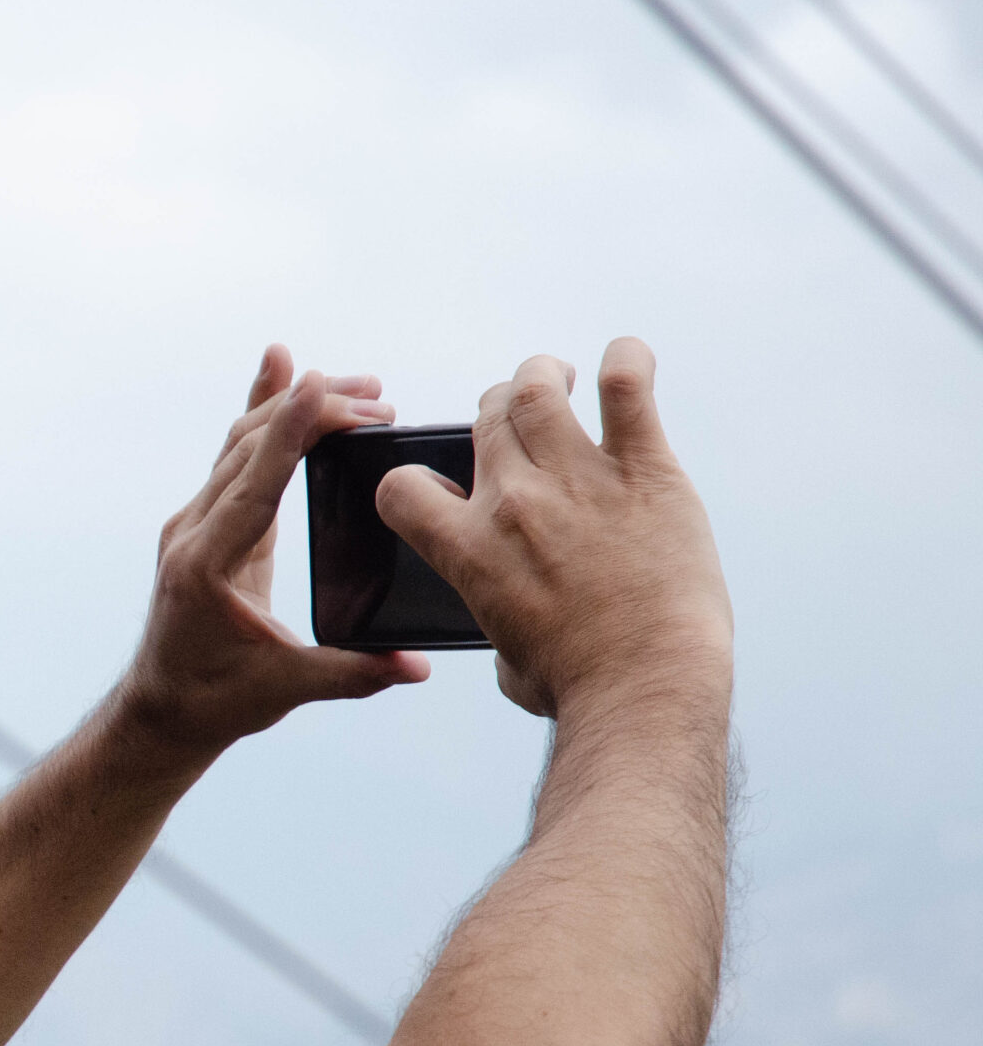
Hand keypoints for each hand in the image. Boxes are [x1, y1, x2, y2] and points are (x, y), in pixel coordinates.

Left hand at [121, 345, 429, 756]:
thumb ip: (353, 674)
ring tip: (361, 390)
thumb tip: (418, 667)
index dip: (288, 433)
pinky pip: (236, 457)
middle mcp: (192, 532)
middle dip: (312, 414)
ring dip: (295, 411)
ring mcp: (194, 522)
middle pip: (250, 449)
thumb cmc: (215, 701)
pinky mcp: (206, 522)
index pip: (253, 485)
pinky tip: (286, 373)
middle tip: (378, 400)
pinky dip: (265, 417)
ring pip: (241, 445)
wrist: (162, 708)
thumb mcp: (285, 690)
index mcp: (205, 565)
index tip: (320, 383)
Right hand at [375, 339, 730, 718]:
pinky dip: (626, 362)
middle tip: (524, 413)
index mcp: (467, 548)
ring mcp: (577, 478)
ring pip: (537, 387)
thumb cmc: (576, 685)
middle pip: (484, 418)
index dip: (415, 480)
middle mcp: (513, 500)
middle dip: (498, 408)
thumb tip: (509, 626)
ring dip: (542, 375)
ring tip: (560, 377)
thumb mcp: (505, 656)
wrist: (644, 685)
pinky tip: (627, 360)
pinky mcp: (644, 470)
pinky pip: (626, 390)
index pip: (401, 486)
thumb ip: (495, 619)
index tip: (447, 483)